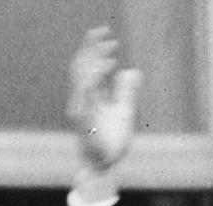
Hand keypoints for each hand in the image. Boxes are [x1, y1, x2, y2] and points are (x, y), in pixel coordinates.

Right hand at [67, 26, 142, 173]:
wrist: (105, 167)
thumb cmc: (112, 143)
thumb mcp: (123, 111)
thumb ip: (125, 91)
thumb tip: (132, 71)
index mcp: (88, 98)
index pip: (87, 68)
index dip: (95, 51)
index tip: (110, 39)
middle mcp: (80, 102)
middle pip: (81, 67)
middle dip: (92, 47)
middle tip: (105, 31)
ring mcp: (80, 112)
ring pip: (82, 78)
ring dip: (96, 60)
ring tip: (110, 48)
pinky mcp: (84, 122)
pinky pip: (87, 97)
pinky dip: (94, 80)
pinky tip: (105, 67)